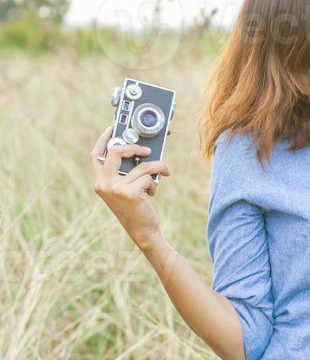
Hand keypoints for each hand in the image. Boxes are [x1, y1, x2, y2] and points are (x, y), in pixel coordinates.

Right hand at [90, 124, 170, 250]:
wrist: (143, 231)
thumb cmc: (135, 209)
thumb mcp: (125, 188)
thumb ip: (125, 172)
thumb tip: (138, 151)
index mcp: (99, 182)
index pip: (96, 155)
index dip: (103, 139)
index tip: (112, 128)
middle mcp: (103, 184)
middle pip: (116, 152)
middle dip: (134, 147)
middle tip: (147, 150)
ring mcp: (115, 188)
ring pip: (141, 165)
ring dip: (157, 167)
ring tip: (163, 172)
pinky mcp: (130, 192)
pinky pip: (148, 177)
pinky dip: (155, 182)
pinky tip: (152, 193)